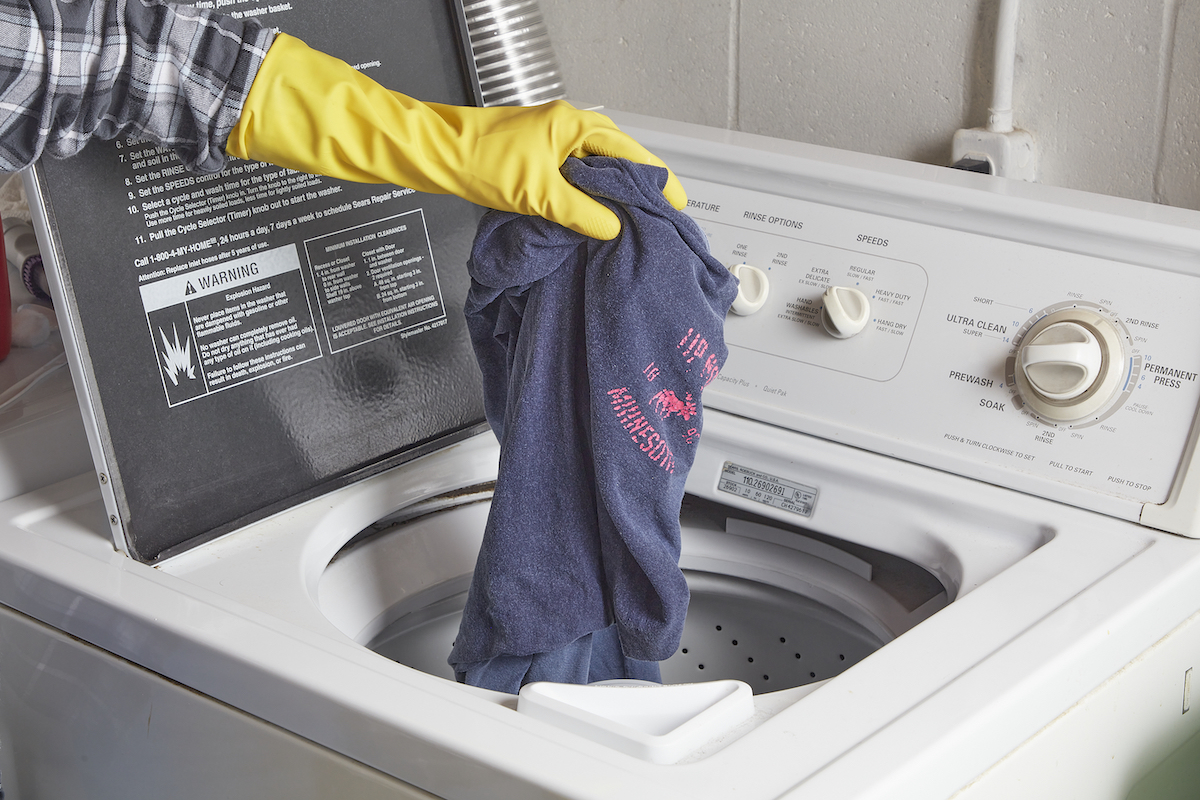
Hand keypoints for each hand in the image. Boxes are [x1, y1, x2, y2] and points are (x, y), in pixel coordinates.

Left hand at [227, 34, 686, 238]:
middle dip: (637, 197)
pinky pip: (579, 185)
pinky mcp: (542, 164)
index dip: (656, 184)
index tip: (674, 208)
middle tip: (656, 228)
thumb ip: (581, 211)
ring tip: (631, 233)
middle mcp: (571, 131)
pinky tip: (594, 227)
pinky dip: (590, 204)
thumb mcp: (537, 192)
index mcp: (577, 126)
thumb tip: (613, 228)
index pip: (632, 155)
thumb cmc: (479, 161)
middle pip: (620, 166)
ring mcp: (557, 147)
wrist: (436, 155)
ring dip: (612, 204)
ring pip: (598, 178)